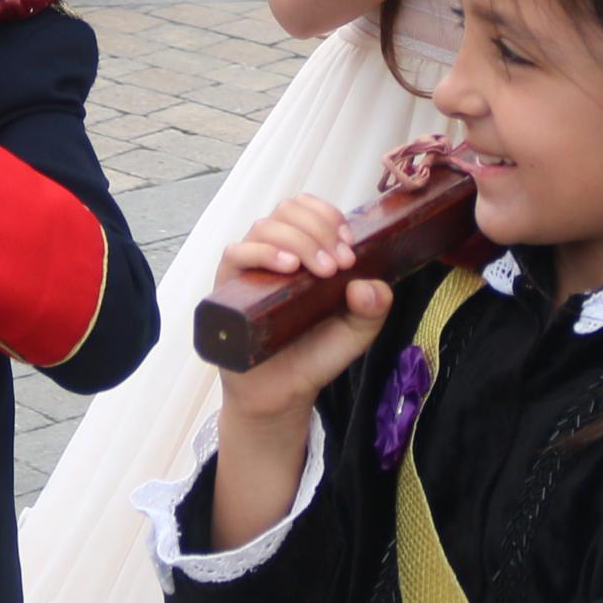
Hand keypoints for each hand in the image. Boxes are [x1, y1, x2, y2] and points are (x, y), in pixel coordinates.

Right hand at [211, 196, 385, 425]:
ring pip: (265, 226)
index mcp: (302, 251)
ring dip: (298, 239)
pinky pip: (236, 253)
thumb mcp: (357, 332)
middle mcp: (273, 252)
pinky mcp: (228, 288)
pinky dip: (263, 252)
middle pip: (287, 212)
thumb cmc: (315, 355)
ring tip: (320, 270)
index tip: (349, 243)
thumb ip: (373, 308)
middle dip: (319, 229)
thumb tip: (366, 284)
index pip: (307, 209)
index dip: (328, 215)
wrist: (282, 394)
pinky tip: (288, 266)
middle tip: (340, 264)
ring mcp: (249, 268)